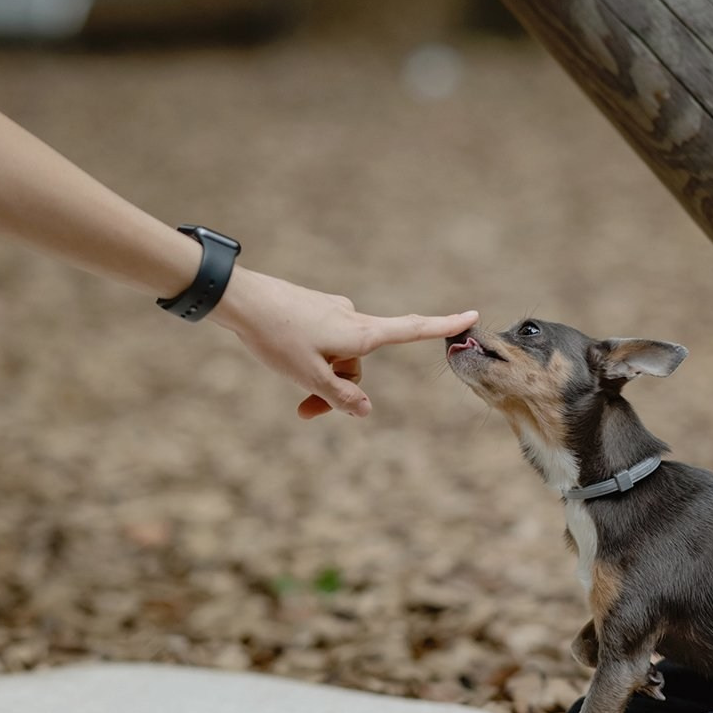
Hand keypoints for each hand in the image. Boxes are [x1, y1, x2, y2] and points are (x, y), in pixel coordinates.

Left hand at [213, 268, 476, 418]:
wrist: (240, 300)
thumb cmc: (275, 337)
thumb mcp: (308, 376)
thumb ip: (340, 396)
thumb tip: (366, 411)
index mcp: (360, 333)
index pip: (411, 330)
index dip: (443, 326)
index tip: (471, 316)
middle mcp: (352, 319)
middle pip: (360, 364)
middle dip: (339, 389)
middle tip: (305, 412)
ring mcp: (334, 313)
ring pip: (339, 357)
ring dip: (321, 377)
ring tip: (290, 386)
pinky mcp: (315, 311)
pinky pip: (324, 344)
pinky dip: (312, 360)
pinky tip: (285, 355)